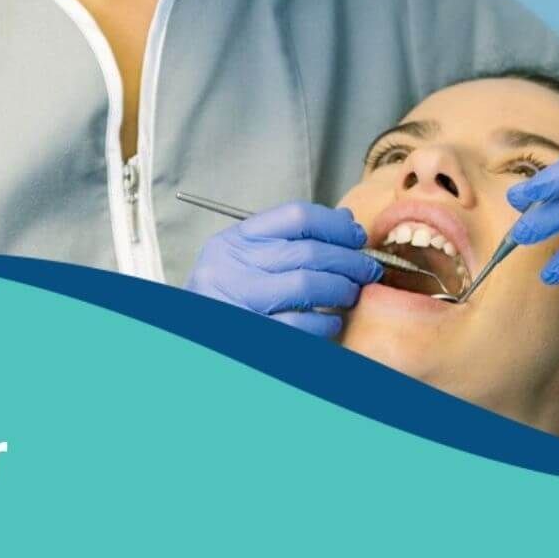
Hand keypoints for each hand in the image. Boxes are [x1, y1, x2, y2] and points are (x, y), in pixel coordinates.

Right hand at [186, 201, 382, 337]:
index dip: (335, 225)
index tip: (356, 237)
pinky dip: (324, 324)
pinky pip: (299, 327)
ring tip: (351, 294)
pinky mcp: (249, 336)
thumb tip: (345, 223)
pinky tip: (330, 323)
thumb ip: (290, 240)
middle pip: (307, 251)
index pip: (296, 216)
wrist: (191, 341)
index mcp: (233, 241)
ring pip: (306, 286)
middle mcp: (230, 268)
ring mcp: (237, 303)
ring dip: (341, 290)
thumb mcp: (247, 260)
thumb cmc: (227, 298)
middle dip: (348, 260)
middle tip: (368, 270)